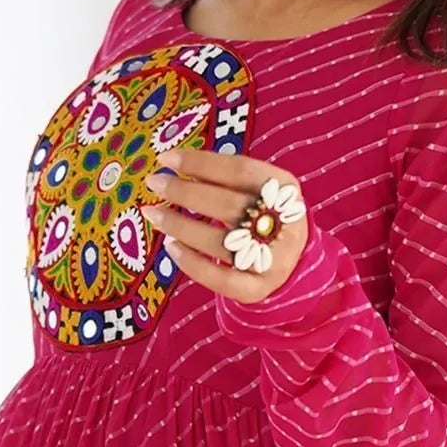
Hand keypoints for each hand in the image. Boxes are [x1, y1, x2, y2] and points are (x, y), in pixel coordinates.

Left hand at [141, 148, 308, 301]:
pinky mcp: (257, 289)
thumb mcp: (257, 189)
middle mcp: (282, 224)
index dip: (201, 163)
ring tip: (153, 213)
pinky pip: (220, 279)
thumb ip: (226, 178)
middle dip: (185, 192)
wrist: (293, 260)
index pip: (240, 170)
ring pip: (219, 243)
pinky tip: (171, 247)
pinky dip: (192, 263)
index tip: (166, 158)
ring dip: (180, 226)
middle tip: (154, 182)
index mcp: (284, 189)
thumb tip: (179, 165)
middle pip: (228, 206)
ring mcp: (272, 260)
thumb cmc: (264, 215)